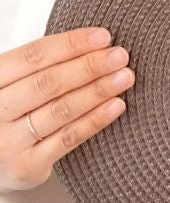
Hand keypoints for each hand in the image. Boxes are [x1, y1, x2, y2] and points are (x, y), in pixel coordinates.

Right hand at [0, 27, 134, 192]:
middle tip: (120, 56)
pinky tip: (116, 106)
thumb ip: (40, 68)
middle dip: (90, 66)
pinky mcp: (27, 165)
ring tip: (125, 77)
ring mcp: (8, 141)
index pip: (32, 57)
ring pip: (61, 110)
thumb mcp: (11, 85)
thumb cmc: (6, 115)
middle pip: (48, 83)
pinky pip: (69, 138)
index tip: (103, 37)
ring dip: (98, 91)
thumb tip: (94, 44)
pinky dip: (95, 120)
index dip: (70, 45)